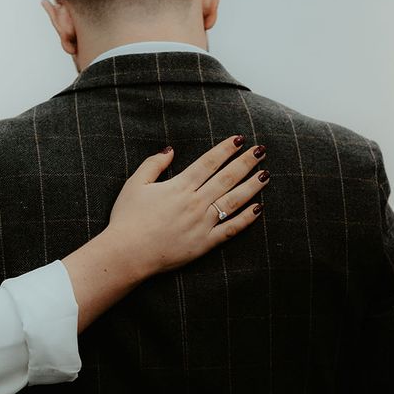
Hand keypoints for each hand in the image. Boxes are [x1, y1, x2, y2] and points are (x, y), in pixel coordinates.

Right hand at [108, 136, 267, 276]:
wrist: (127, 253)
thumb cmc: (127, 218)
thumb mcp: (135, 184)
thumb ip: (153, 164)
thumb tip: (170, 150)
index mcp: (179, 186)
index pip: (208, 162)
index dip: (225, 149)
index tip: (240, 139)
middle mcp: (195, 202)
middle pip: (227, 178)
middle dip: (245, 162)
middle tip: (261, 150)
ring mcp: (202, 223)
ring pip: (234, 201)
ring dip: (252, 186)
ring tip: (266, 174)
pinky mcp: (205, 243)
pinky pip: (231, 229)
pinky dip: (246, 219)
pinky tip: (258, 208)